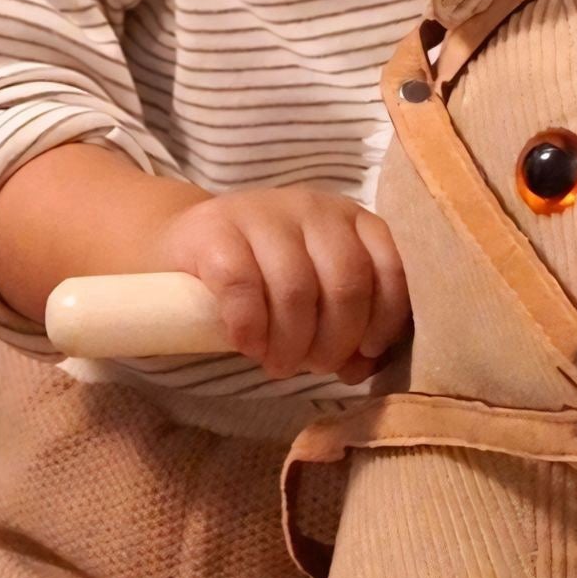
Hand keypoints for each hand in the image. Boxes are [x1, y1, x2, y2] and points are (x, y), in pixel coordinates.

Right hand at [159, 187, 406, 381]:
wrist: (187, 245)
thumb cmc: (263, 278)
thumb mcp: (316, 295)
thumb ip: (347, 327)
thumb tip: (361, 369)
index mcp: (350, 221)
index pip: (389, 268)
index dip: (384, 319)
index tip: (364, 353)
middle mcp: (314, 208)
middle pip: (346, 282)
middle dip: (335, 340)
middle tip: (312, 367)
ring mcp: (263, 212)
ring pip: (297, 288)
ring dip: (290, 342)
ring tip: (277, 364)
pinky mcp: (215, 228)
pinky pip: (242, 285)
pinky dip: (250, 327)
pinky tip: (246, 345)